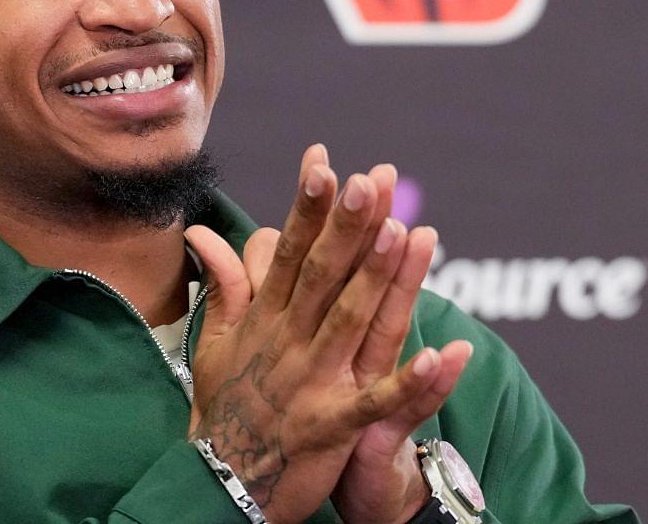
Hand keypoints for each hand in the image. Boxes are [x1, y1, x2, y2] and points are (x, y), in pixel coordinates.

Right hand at [184, 144, 449, 523]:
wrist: (217, 485)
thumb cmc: (221, 410)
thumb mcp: (213, 344)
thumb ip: (223, 287)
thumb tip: (205, 234)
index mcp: (264, 321)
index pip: (288, 252)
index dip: (308, 207)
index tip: (323, 162)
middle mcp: (286, 341)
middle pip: (321, 274)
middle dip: (346, 225)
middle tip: (370, 179)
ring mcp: (309, 382)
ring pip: (349, 321)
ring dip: (376, 279)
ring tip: (403, 233)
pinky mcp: (330, 425)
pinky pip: (376, 402)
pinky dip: (408, 382)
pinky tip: (442, 355)